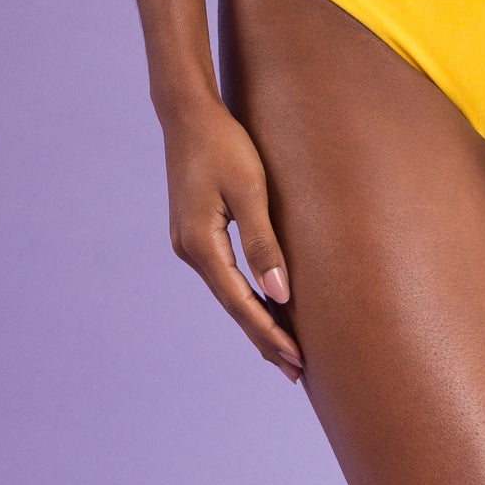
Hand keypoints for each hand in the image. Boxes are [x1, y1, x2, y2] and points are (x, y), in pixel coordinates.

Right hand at [160, 96, 305, 383]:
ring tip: (285, 348)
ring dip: (256, 318)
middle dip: (264, 337)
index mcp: (201, 245)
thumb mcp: (250, 188)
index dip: (270, 333)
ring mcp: (189, 243)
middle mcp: (190, 251)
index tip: (296, 360)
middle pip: (233, 306)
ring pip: (228, 292)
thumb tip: (279, 293)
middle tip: (297, 372)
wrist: (187, 112)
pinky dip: (245, 294)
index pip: (241, 303)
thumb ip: (263, 242)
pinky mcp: (195, 232)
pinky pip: (224, 274)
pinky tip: (263, 303)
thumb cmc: (224, 143)